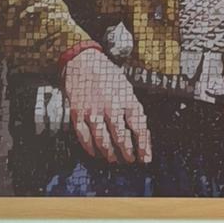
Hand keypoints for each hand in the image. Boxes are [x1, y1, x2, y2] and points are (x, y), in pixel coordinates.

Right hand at [62, 50, 151, 164]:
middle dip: (127, 153)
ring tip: (114, 160)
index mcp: (126, 98)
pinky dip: (91, 149)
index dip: (143, 146)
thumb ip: (133, 108)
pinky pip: (84, 138)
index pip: (139, 127)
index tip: (146, 158)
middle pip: (121, 138)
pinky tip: (96, 153)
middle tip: (130, 160)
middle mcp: (110, 106)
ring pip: (103, 141)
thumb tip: (142, 133)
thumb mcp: (126, 87)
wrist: (83, 61)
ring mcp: (93, 111)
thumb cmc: (107, 75)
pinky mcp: (77, 114)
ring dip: (110, 154)